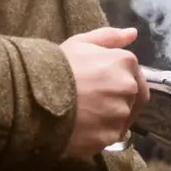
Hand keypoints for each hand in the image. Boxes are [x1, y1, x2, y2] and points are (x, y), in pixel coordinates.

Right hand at [60, 26, 147, 158]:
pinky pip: (109, 137)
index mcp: (125, 62)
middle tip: (94, 102)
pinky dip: (99, 134)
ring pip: (122, 119)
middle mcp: (129, 88)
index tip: (101, 85)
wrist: (36, 96)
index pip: (135, 75)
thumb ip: (110, 37)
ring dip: (109, 118)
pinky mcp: (108, 137)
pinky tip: (82, 128)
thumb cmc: (58, 65)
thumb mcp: (81, 43)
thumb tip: (133, 33)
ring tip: (85, 115)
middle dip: (118, 100)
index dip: (118, 81)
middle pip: (132, 99)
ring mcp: (120, 115)